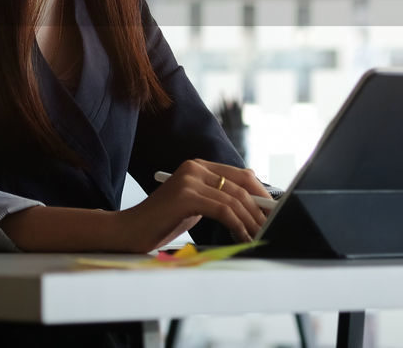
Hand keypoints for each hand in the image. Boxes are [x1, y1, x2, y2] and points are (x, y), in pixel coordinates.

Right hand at [113, 159, 269, 252]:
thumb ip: (218, 200)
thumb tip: (253, 208)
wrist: (130, 231)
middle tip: (271, 226)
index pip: (240, 175)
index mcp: (197, 166)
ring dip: (251, 220)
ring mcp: (189, 179)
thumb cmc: (162, 222)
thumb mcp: (195, 206)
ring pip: (234, 198)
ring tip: (257, 236)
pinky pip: (223, 209)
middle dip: (260, 208)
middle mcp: (194, 167)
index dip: (261, 194)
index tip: (272, 212)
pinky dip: (237, 225)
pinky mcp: (186, 195)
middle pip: (241, 184)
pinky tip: (242, 237)